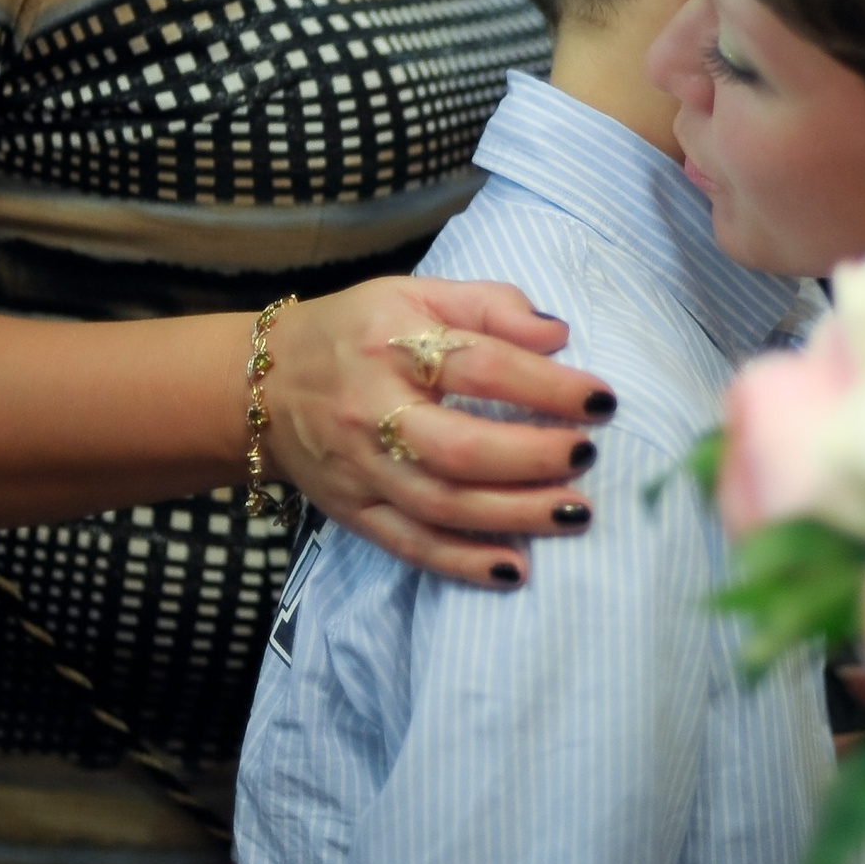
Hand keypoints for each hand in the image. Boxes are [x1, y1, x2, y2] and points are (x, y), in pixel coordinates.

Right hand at [259, 277, 616, 589]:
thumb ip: (489, 305)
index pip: (478, 366)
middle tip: (587, 455)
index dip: (546, 386)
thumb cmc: (356, 333)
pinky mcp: (352, 513)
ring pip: (440, 505)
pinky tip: (515, 569)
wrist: (263, 386)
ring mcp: (360, 469)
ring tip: (576, 513)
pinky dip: (463, 564)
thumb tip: (558, 334)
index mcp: (390, 343)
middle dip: (532, 458)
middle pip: (457, 448)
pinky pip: (410, 546)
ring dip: (513, 515)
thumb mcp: (415, 294)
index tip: (601, 399)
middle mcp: (370, 411)